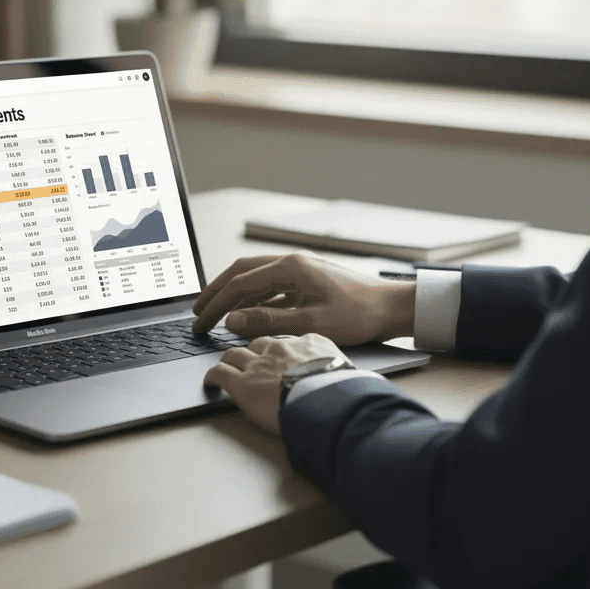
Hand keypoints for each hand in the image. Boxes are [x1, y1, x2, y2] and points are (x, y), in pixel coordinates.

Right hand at [192, 251, 415, 345]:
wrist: (392, 308)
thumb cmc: (358, 316)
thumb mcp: (311, 325)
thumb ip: (268, 322)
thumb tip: (232, 321)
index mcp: (290, 268)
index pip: (239, 283)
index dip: (215, 303)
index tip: (199, 321)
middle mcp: (291, 263)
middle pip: (241, 273)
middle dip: (216, 294)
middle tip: (197, 315)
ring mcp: (299, 271)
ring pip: (254, 279)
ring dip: (233, 297)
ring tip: (214, 316)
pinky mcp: (307, 281)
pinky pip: (270, 288)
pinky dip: (253, 301)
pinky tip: (245, 316)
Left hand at [203, 333, 347, 434]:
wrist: (328, 404)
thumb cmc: (343, 394)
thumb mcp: (348, 373)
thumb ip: (339, 370)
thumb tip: (347, 380)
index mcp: (308, 343)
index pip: (289, 341)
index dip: (281, 351)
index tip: (280, 358)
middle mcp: (281, 349)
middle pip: (258, 343)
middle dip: (253, 352)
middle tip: (251, 362)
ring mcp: (259, 364)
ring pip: (234, 353)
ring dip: (230, 361)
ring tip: (227, 367)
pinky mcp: (242, 383)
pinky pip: (219, 372)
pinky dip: (212, 376)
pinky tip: (211, 381)